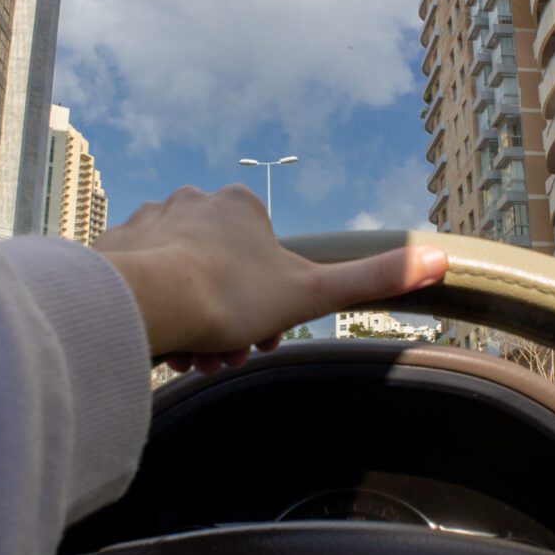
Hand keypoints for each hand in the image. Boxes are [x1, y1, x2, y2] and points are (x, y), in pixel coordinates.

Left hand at [94, 185, 446, 374]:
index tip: (260, 336)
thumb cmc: (229, 297)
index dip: (269, 304)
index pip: (266, 259)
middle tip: (224, 353)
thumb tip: (438, 258)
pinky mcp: (116, 245)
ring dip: (194, 322)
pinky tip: (158, 337)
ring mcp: (150, 220)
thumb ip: (373, 278)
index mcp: (241, 206)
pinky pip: (144, 281)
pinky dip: (157, 311)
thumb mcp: (311, 293)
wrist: (144, 303)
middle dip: (229, 320)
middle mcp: (193, 201)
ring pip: (184, 279)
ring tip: (191, 353)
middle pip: (223, 272)